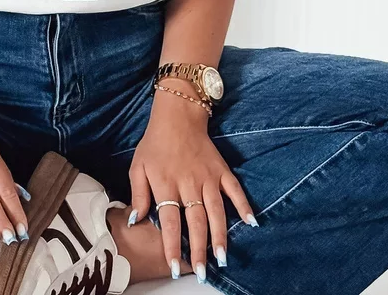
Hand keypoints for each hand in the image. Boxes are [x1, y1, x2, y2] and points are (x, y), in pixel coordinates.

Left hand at [128, 92, 257, 279]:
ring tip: (222, 258)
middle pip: (195, 221)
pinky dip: (244, 205)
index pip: (170, 220)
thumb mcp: (138, 166)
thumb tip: (135, 221)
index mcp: (166, 183)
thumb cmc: (155, 144)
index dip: (172, 245)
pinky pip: (235, 189)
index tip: (174, 266)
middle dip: (198, 249)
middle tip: (201, 272)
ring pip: (216, 210)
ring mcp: (208, 177)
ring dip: (220, 235)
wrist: (177, 116)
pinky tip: (251, 223)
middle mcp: (188, 183)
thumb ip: (138, 195)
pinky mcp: (222, 170)